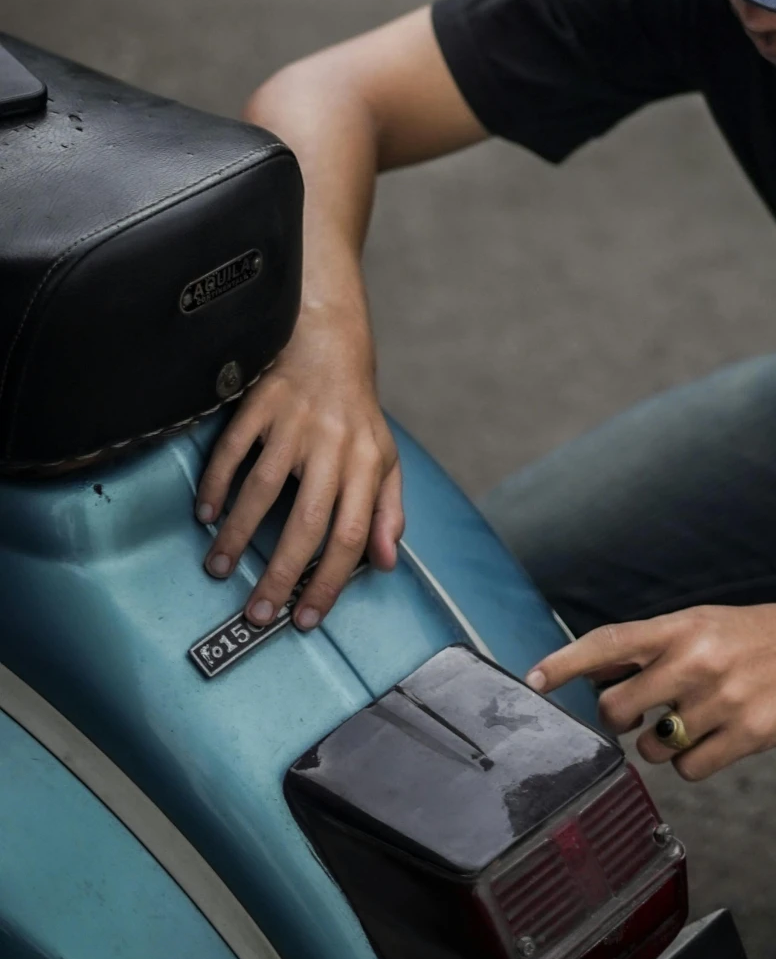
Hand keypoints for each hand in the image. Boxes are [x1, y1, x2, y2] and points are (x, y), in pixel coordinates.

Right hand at [194, 311, 403, 630]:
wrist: (330, 340)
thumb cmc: (357, 414)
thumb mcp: (384, 460)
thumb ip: (388, 512)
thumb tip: (387, 564)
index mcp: (367, 464)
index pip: (351, 534)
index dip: (330, 581)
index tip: (305, 618)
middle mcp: (334, 445)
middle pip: (308, 521)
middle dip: (281, 573)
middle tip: (256, 612)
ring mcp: (296, 421)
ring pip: (264, 487)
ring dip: (238, 533)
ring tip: (219, 568)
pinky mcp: (263, 401)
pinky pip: (234, 447)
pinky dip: (216, 481)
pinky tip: (204, 512)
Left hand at [526, 601, 775, 781]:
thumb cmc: (757, 635)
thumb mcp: (703, 624)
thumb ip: (652, 647)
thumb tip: (593, 674)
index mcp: (682, 627)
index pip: (609, 642)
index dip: (565, 664)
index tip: (533, 680)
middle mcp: (696, 660)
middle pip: (618, 709)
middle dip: (618, 721)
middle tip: (639, 716)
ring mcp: (721, 700)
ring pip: (653, 749)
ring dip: (661, 746)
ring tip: (692, 724)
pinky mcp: (748, 735)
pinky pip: (690, 771)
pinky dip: (694, 763)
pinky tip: (715, 740)